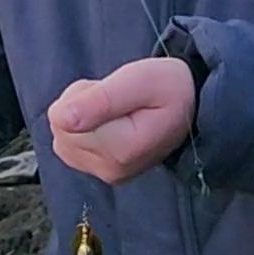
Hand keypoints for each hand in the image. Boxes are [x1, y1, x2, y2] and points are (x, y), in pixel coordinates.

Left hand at [46, 57, 197, 185]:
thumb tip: (60, 118)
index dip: (81, 93)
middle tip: (117, 96)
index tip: (113, 89)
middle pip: (60, 127)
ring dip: (81, 114)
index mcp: (120, 149)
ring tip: (115, 108)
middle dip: (80, 102)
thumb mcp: (140, 80)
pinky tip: (110, 121)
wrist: (193, 108)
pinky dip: (83, 128)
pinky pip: (69, 145)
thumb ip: (101, 99)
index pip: (62, 118)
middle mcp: (110, 169)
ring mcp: (106, 174)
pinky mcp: (102, 172)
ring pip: (62, 135)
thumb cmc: (169, 88)